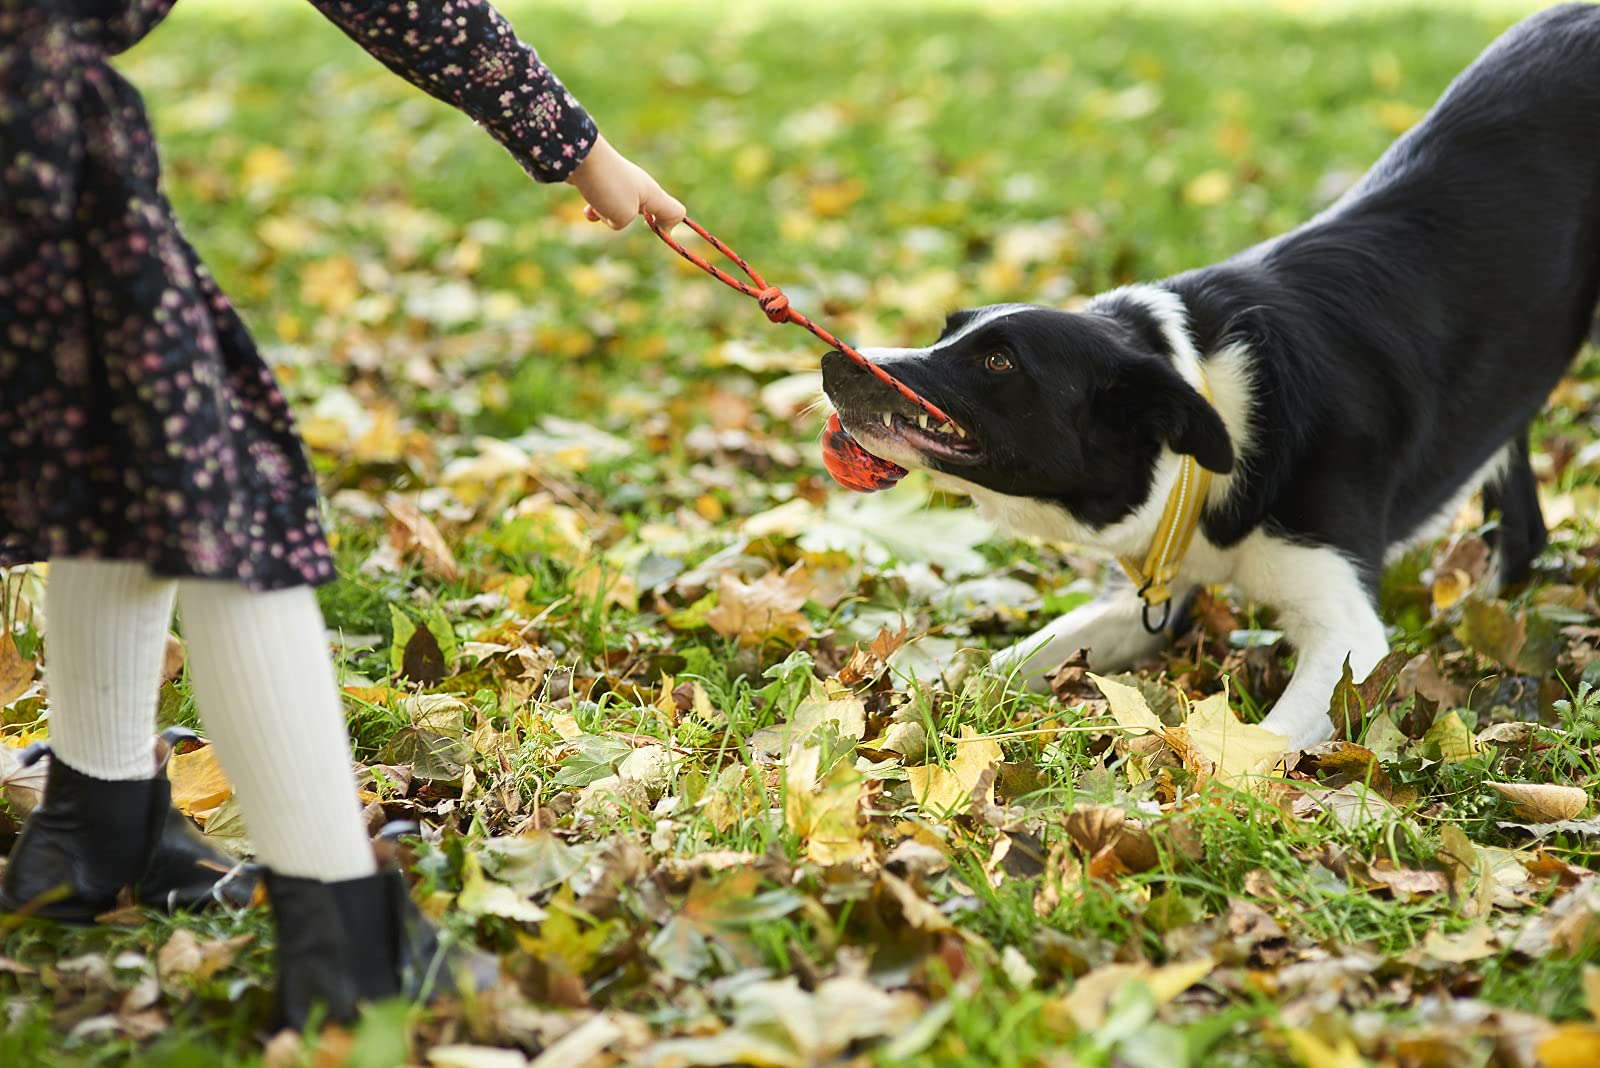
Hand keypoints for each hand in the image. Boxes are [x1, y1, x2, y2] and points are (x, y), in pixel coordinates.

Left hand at [567, 135, 684, 230]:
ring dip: (608, 216)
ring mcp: (622, 182)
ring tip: (598, 208)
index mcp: (653, 193)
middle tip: (619, 217)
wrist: (578, 155)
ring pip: (621, 210)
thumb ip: (623, 223)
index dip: (668, 227)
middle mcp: (640, 186)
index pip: (676, 211)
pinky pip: (604, 203)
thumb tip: (609, 215)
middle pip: (647, 211)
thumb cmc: (606, 186)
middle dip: (632, 221)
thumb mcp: (622, 216)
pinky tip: (587, 208)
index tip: (651, 230)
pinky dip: (596, 209)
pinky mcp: (604, 180)